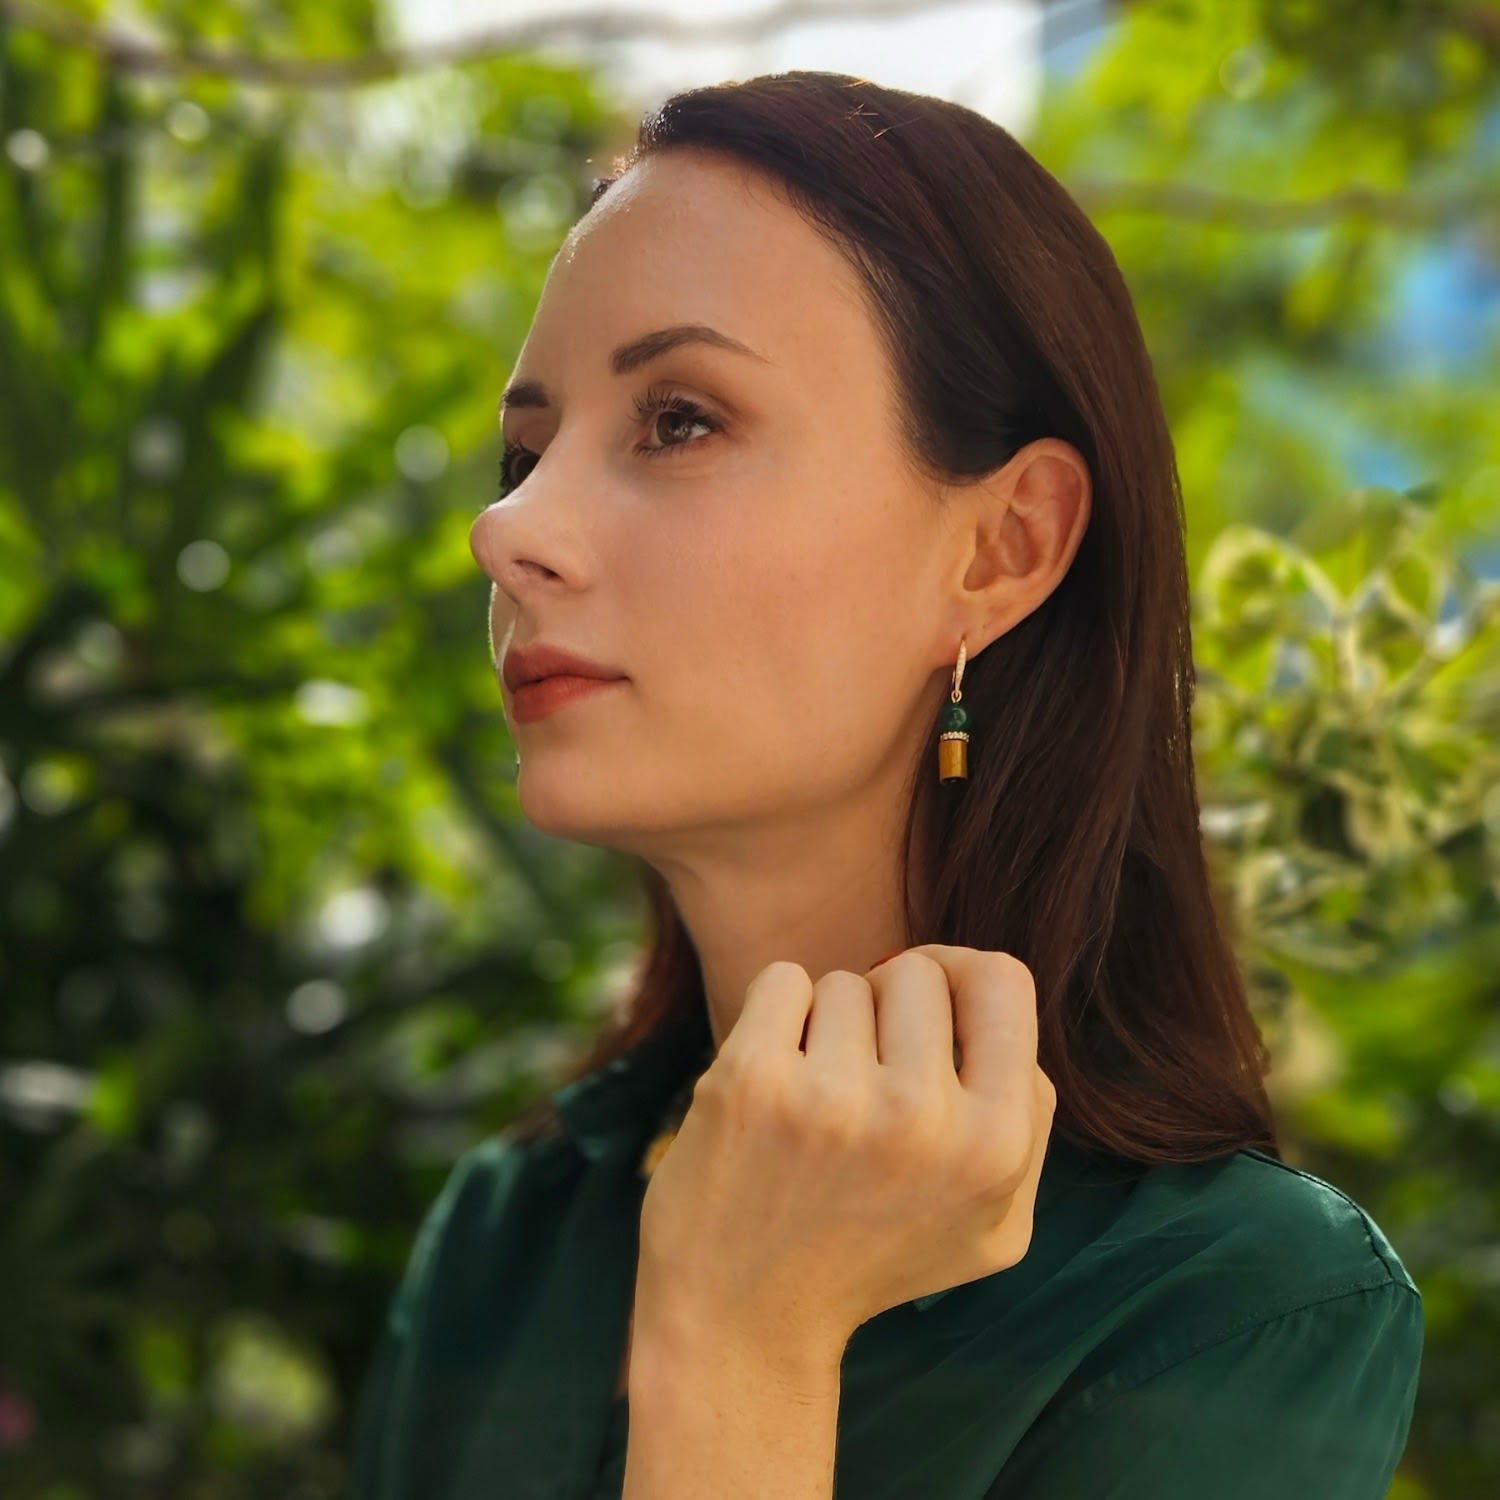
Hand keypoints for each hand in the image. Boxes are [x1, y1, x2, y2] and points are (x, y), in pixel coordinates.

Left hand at [633, 945, 1056, 1358]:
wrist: (741, 1321)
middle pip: (920, 971)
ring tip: (814, 1104)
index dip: (964, 981)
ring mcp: (831, 1099)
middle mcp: (920, 1120)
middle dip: (890, 1008)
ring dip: (828, 1026)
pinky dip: (776, 1014)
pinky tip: (770, 1083)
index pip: (1003, 980)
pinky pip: (781, 980)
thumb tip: (999, 1008)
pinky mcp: (751, 1081)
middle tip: (862, 1078)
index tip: (929, 1012)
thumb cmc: (874, 1256)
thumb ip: (1028, 1117)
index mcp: (994, 1149)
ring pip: (846, 981)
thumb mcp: (994, 1224)